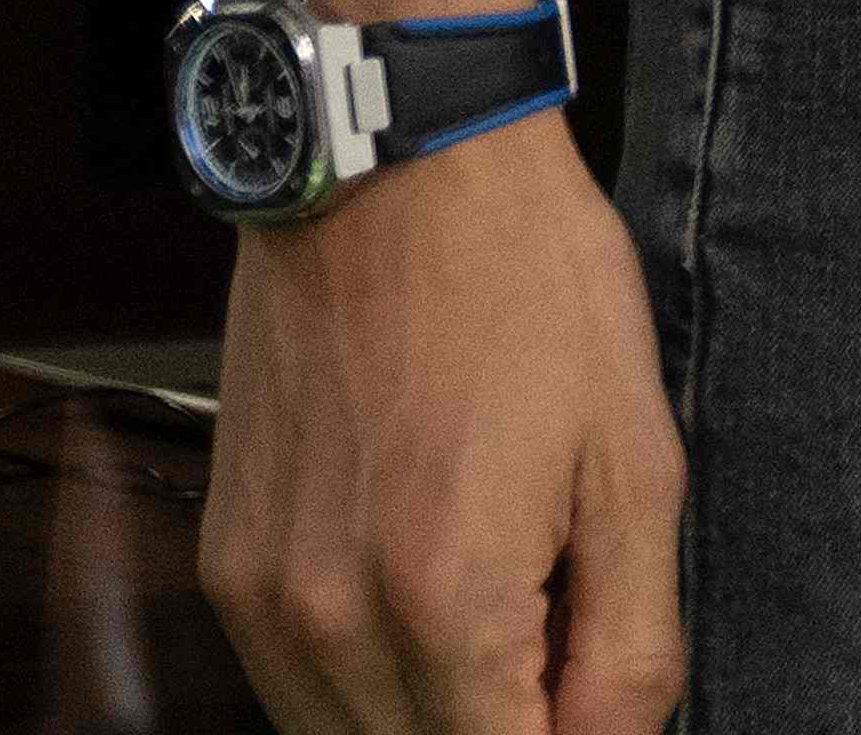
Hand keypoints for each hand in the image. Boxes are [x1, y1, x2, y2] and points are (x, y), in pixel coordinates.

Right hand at [206, 114, 683, 732]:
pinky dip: (366, 681)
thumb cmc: (528, 292)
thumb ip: (631, 642)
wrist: (394, 179)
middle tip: (560, 649)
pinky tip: (430, 601)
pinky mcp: (225, 568)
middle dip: (505, 724)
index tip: (595, 699)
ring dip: (433, 714)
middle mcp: (329, 621)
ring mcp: (260, 601)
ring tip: (506, 614)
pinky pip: (293, 686)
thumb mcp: (636, 463)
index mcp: (445, 600)